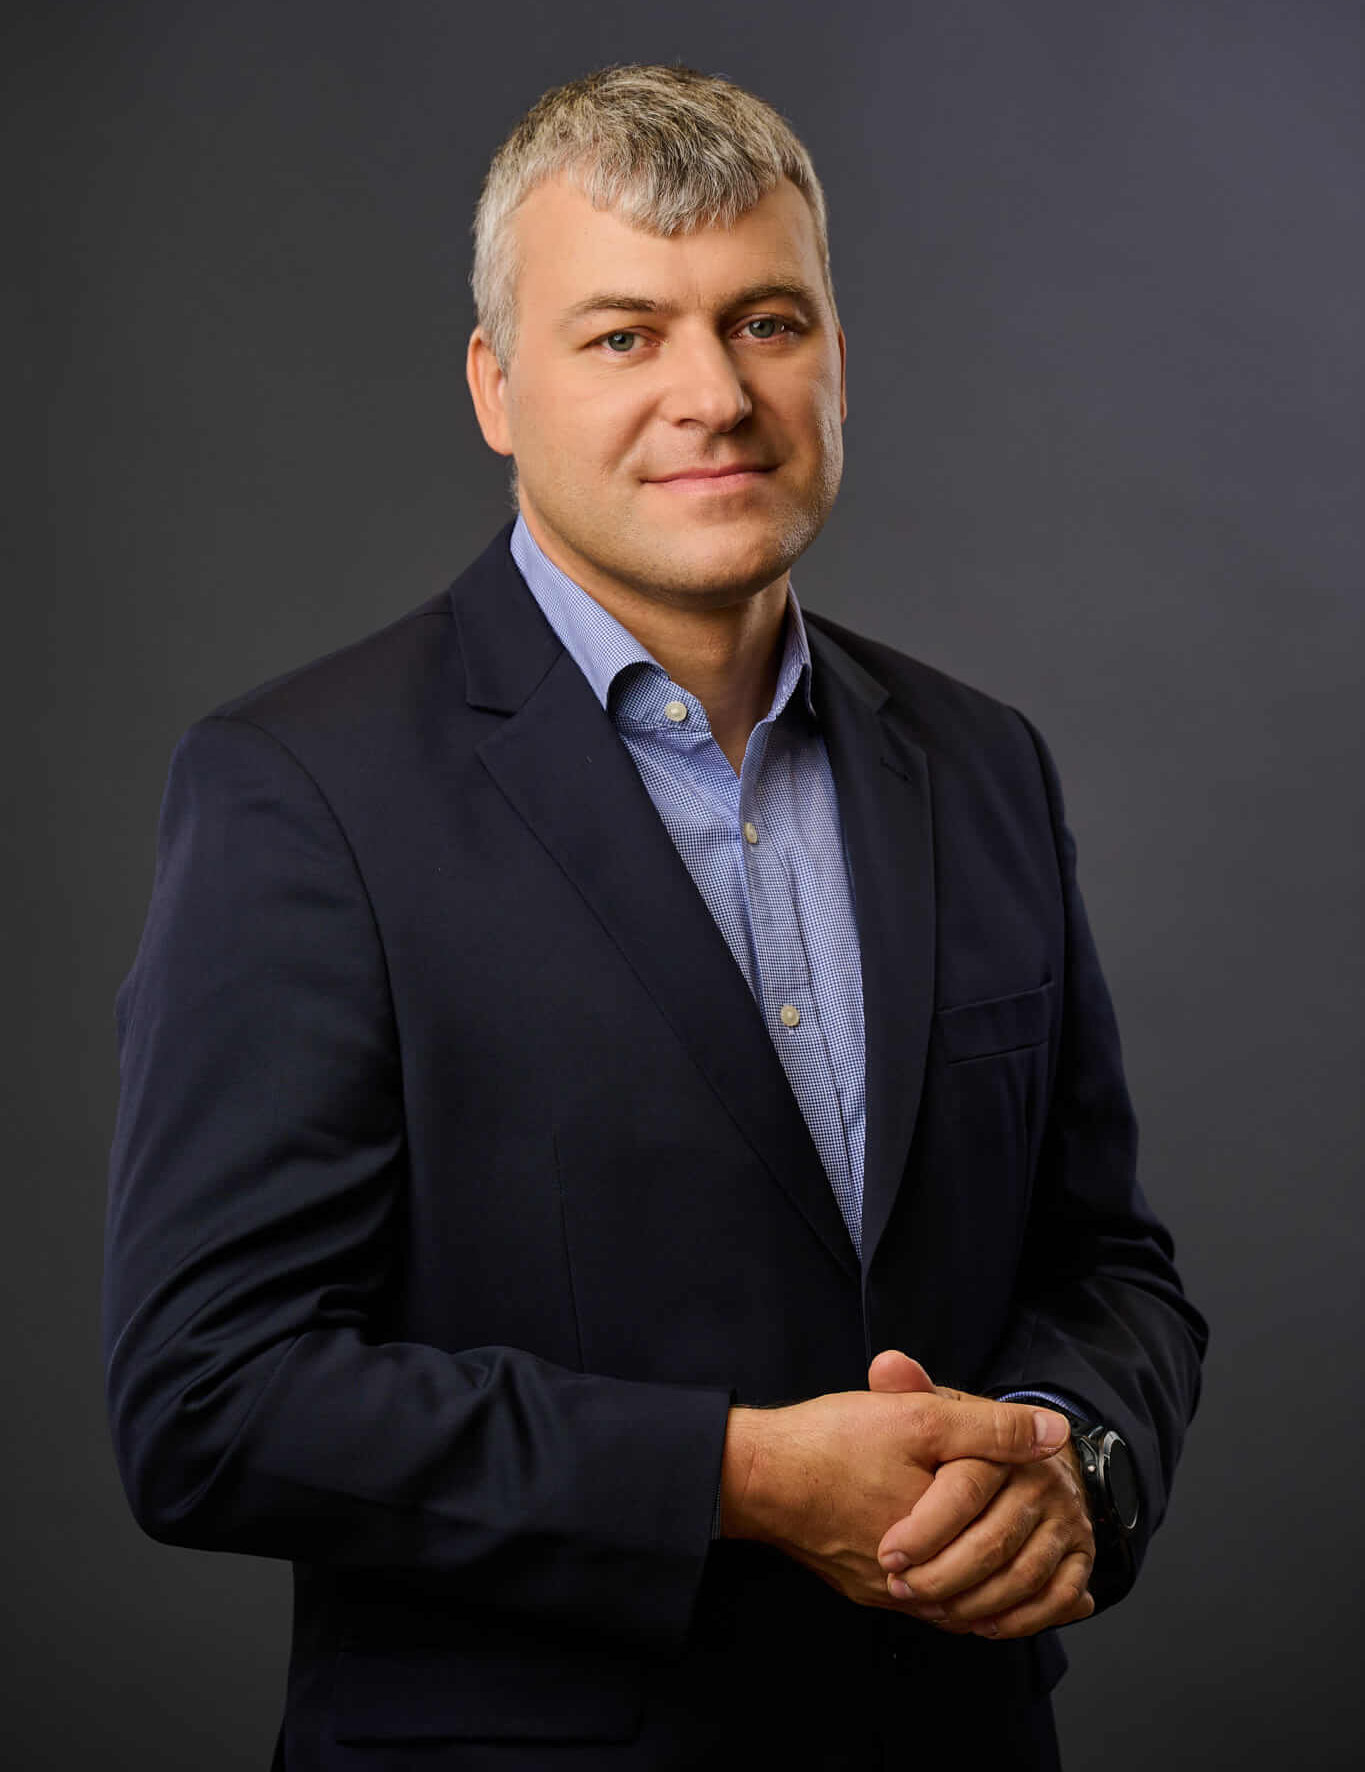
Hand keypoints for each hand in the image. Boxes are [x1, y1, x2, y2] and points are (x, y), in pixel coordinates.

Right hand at [718, 1365, 1069, 1611]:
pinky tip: (951, 1567)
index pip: (1007, 1535)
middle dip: (1024, 1570)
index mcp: (939, 1535)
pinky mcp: (860, 1588)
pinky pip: (921, 1603)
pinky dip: (950, 1591)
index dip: (1033, 1513)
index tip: (1052, 1496)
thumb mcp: (919, 1418)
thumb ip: (989, 1430)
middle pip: (988, 1587)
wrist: (754, 1475)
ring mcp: (884, 1590)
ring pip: (956, 1605)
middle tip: (1057, 1560)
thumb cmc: (830, 1441)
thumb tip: (1056, 1437)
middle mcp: (913, 1580)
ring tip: (1017, 1569)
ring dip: (991, 1589)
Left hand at [870, 1353, 1094, 1637]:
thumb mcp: (938, 1411)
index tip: (888, 1553)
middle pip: (994, 1541)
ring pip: (1024, 1575)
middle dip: (942, 1575)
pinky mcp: (1082, 1553)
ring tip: (932, 1612)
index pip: (966, 1490)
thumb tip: (886, 1363)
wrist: (1027, 1460)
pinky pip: (1058, 1597)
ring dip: (975, 1604)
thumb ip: (910, 1392)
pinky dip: (1021, 1618)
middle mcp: (1043, 1481)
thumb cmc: (965, 1442)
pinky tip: (981, 1625)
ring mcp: (1068, 1519)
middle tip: (901, 1590)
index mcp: (1004, 1447)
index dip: (924, 1528)